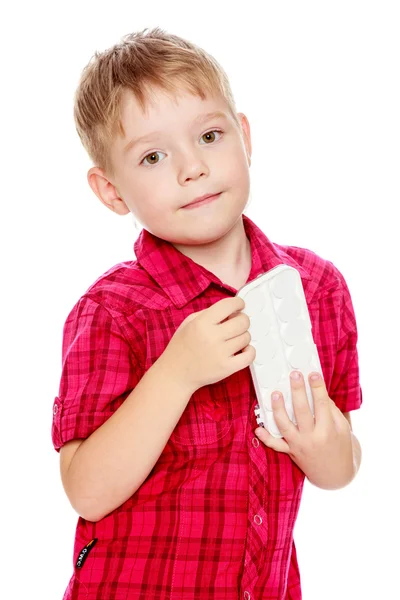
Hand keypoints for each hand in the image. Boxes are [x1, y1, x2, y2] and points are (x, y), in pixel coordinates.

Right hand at [163, 297, 255, 393]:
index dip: (238, 303)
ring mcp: (221, 353)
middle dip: (242, 319)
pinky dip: (250, 351)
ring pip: (247, 337)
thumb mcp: (189, 322)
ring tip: (233, 338)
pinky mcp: (227, 368)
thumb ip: (209, 313)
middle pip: (243, 321)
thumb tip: (231, 310)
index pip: (229, 305)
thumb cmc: (181, 347)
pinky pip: (250, 355)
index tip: (240, 305)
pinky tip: (242, 349)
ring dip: (243, 336)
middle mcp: (212, 337)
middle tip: (237, 323)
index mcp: (202, 323)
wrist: (175, 373)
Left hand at [255, 370, 353, 486]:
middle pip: (302, 411)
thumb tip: (317, 391)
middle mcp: (312, 438)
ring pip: (285, 425)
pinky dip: (266, 438)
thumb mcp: (342, 428)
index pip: (321, 405)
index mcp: (328, 430)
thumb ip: (331, 410)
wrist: (335, 474)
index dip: (317, 388)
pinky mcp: (290, 452)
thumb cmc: (340, 446)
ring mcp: (299, 445)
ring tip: (276, 393)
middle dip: (298, 391)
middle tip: (294, 375)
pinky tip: (258, 428)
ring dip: (278, 409)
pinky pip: (276, 445)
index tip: (312, 374)